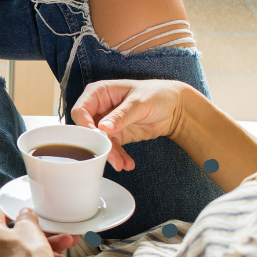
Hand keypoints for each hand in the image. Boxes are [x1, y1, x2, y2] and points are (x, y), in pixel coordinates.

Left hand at [0, 208, 76, 256]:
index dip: (16, 211)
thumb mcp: (30, 229)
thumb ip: (27, 218)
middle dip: (39, 231)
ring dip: (44, 245)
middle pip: (14, 233)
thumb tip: (25, 215)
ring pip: (21, 249)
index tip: (30, 213)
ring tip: (65, 243)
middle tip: (55, 230)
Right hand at [70, 79, 188, 171]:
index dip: (84, 125)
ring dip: (110, 154)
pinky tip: (127, 163)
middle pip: (88, 129)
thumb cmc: (157, 94)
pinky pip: (111, 148)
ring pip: (99, 142)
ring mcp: (106, 122)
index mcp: (99, 92)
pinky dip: (118, 157)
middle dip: (98, 144)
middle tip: (108, 155)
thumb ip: (121, 115)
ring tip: (121, 164)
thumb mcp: (139, 103)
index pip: (81, 110)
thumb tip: (103, 127)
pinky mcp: (115, 135)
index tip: (96, 136)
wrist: (175, 108)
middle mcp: (99, 107)